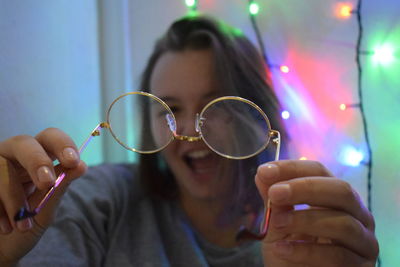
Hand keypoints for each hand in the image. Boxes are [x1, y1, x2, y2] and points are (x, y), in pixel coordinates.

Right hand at [0, 128, 86, 264]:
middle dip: (37, 160)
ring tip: (22, 225)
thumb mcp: (46, 208)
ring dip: (15, 198)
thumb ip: (60, 187)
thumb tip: (81, 165)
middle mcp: (13, 157)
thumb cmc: (25, 226)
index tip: (73, 161)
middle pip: (23, 142)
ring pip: (2, 167)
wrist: (0, 250)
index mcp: (38, 158)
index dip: (62, 144)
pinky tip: (6, 228)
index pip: (50, 138)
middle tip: (47, 183)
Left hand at [255, 160, 378, 266]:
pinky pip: (338, 255)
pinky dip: (306, 250)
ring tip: (277, 223)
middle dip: (305, 188)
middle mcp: (357, 215)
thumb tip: (263, 173)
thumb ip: (274, 201)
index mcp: (335, 197)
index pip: (320, 172)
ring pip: (343, 223)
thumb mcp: (276, 224)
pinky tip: (282, 249)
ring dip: (305, 220)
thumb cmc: (290, 252)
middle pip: (341, 190)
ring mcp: (363, 242)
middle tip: (275, 193)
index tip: (265, 171)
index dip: (293, 168)